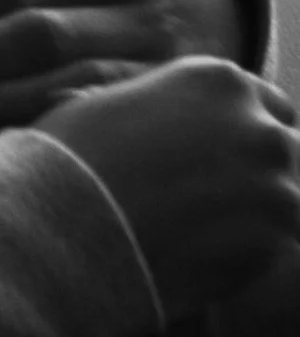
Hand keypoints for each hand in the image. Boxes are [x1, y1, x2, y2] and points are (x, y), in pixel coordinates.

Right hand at [33, 57, 299, 327]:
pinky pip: (276, 243)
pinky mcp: (277, 240)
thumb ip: (156, 107)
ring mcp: (276, 183)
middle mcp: (259, 124)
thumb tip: (157, 124)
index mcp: (218, 80)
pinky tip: (201, 255)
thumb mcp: (105, 105)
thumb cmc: (64, 160)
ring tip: (205, 233)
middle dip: (258, 169)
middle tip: (215, 198)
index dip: (244, 129)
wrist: (59, 222)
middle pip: (287, 147)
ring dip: (257, 213)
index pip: (268, 102)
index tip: (223, 154)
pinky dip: (249, 252)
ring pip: (287, 198)